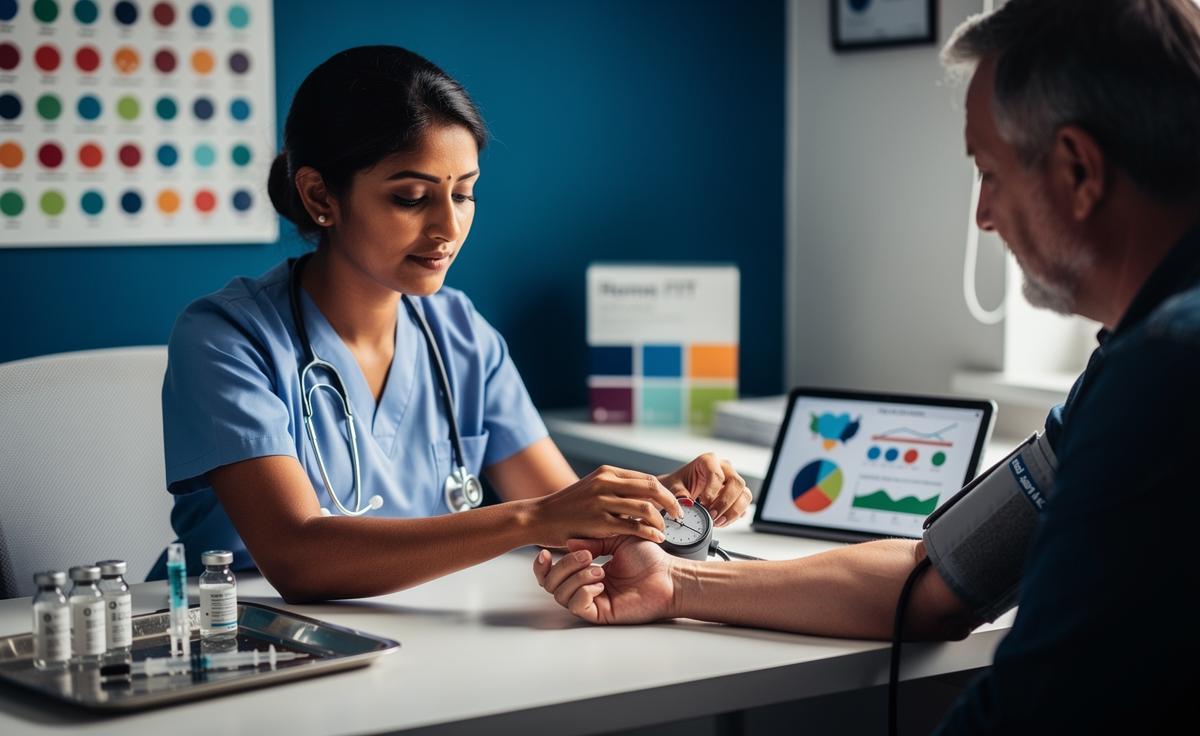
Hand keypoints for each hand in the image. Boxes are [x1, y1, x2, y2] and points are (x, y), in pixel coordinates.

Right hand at [530, 466, 684, 547]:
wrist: (538, 517)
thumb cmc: (566, 507)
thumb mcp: (591, 488)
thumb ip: (614, 490)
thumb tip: (641, 497)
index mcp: (606, 473)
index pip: (647, 479)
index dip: (665, 492)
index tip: (674, 505)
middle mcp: (606, 482)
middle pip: (652, 488)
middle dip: (670, 503)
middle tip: (679, 516)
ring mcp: (602, 501)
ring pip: (646, 507)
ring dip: (661, 520)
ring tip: (666, 530)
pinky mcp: (598, 521)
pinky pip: (633, 526)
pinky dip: (650, 532)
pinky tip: (656, 538)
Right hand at [533, 537, 677, 623]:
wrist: (668, 576)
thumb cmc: (649, 559)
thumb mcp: (617, 538)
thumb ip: (592, 540)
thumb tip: (569, 542)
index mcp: (586, 572)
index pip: (554, 573)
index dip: (543, 566)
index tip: (544, 553)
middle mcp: (585, 588)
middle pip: (551, 584)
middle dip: (563, 566)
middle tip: (586, 555)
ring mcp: (592, 601)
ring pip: (561, 594)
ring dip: (576, 577)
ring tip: (599, 568)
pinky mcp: (600, 614)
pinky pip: (576, 606)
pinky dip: (584, 591)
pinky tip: (601, 583)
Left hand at [658, 453, 750, 526]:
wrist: (680, 491)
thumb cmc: (678, 484)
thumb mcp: (672, 487)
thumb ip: (679, 494)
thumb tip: (687, 503)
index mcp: (708, 461)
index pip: (717, 473)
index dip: (712, 491)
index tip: (704, 503)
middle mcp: (724, 469)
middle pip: (737, 483)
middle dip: (725, 502)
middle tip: (712, 515)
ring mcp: (733, 483)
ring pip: (745, 495)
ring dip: (733, 511)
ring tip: (717, 522)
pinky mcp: (737, 497)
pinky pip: (744, 507)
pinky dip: (734, 517)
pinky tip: (720, 522)